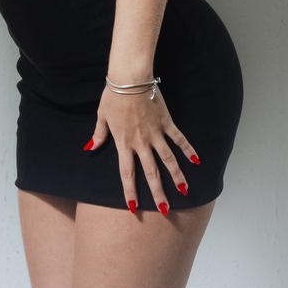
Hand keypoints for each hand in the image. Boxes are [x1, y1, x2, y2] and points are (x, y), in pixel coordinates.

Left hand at [87, 86, 198, 213]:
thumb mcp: (101, 116)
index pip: (127, 173)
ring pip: (168, 159)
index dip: (130, 191)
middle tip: (165, 209)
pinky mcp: (166, 122)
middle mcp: (141, 142)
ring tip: (184, 190)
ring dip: (177, 176)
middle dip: (158, 192)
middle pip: (151, 172)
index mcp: (124, 143)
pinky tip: (197, 161)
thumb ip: (99, 135)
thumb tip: (91, 147)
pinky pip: (179, 139)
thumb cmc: (113, 96)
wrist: (130, 78)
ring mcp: (156, 133)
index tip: (134, 207)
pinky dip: (188, 150)